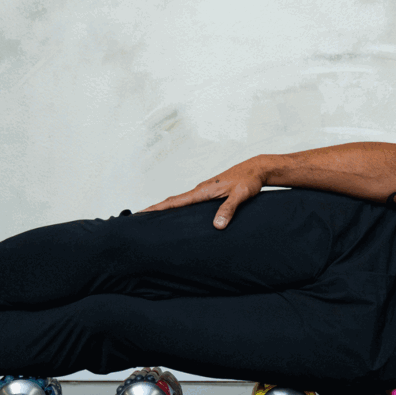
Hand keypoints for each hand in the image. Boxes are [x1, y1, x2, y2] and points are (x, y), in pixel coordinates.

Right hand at [139, 156, 269, 228]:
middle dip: (156, 209)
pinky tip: (179, 213)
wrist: (257, 169)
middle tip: (138, 218)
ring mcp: (204, 191)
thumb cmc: (249, 181)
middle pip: (173, 201)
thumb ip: (228, 209)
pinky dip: (179, 206)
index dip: (158, 207)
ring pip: (181, 201)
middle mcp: (200, 189)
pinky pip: (190, 201)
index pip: (175, 201)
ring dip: (167, 207)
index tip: (141, 212)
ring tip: (153, 217)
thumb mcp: (240, 196)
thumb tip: (216, 225)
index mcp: (203, 190)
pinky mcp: (210, 193)